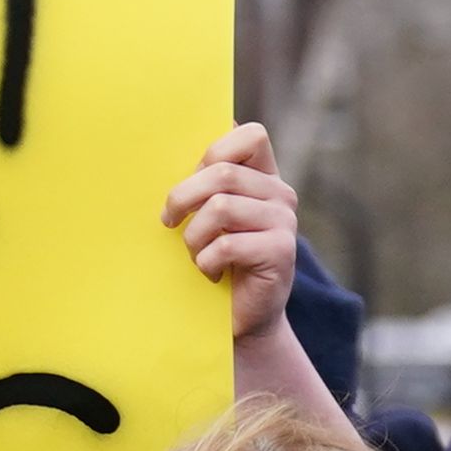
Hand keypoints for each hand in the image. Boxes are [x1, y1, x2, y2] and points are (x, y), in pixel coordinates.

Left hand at [163, 121, 298, 342]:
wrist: (239, 314)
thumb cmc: (212, 257)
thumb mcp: (203, 214)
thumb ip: (200, 181)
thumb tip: (166, 138)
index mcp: (262, 176)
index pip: (250, 136)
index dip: (215, 150)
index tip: (191, 177)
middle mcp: (280, 194)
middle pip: (221, 172)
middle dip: (182, 197)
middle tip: (169, 222)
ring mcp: (285, 222)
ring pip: (220, 208)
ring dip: (193, 236)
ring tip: (195, 253)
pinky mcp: (281, 251)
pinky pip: (226, 245)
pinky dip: (205, 262)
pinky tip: (210, 273)